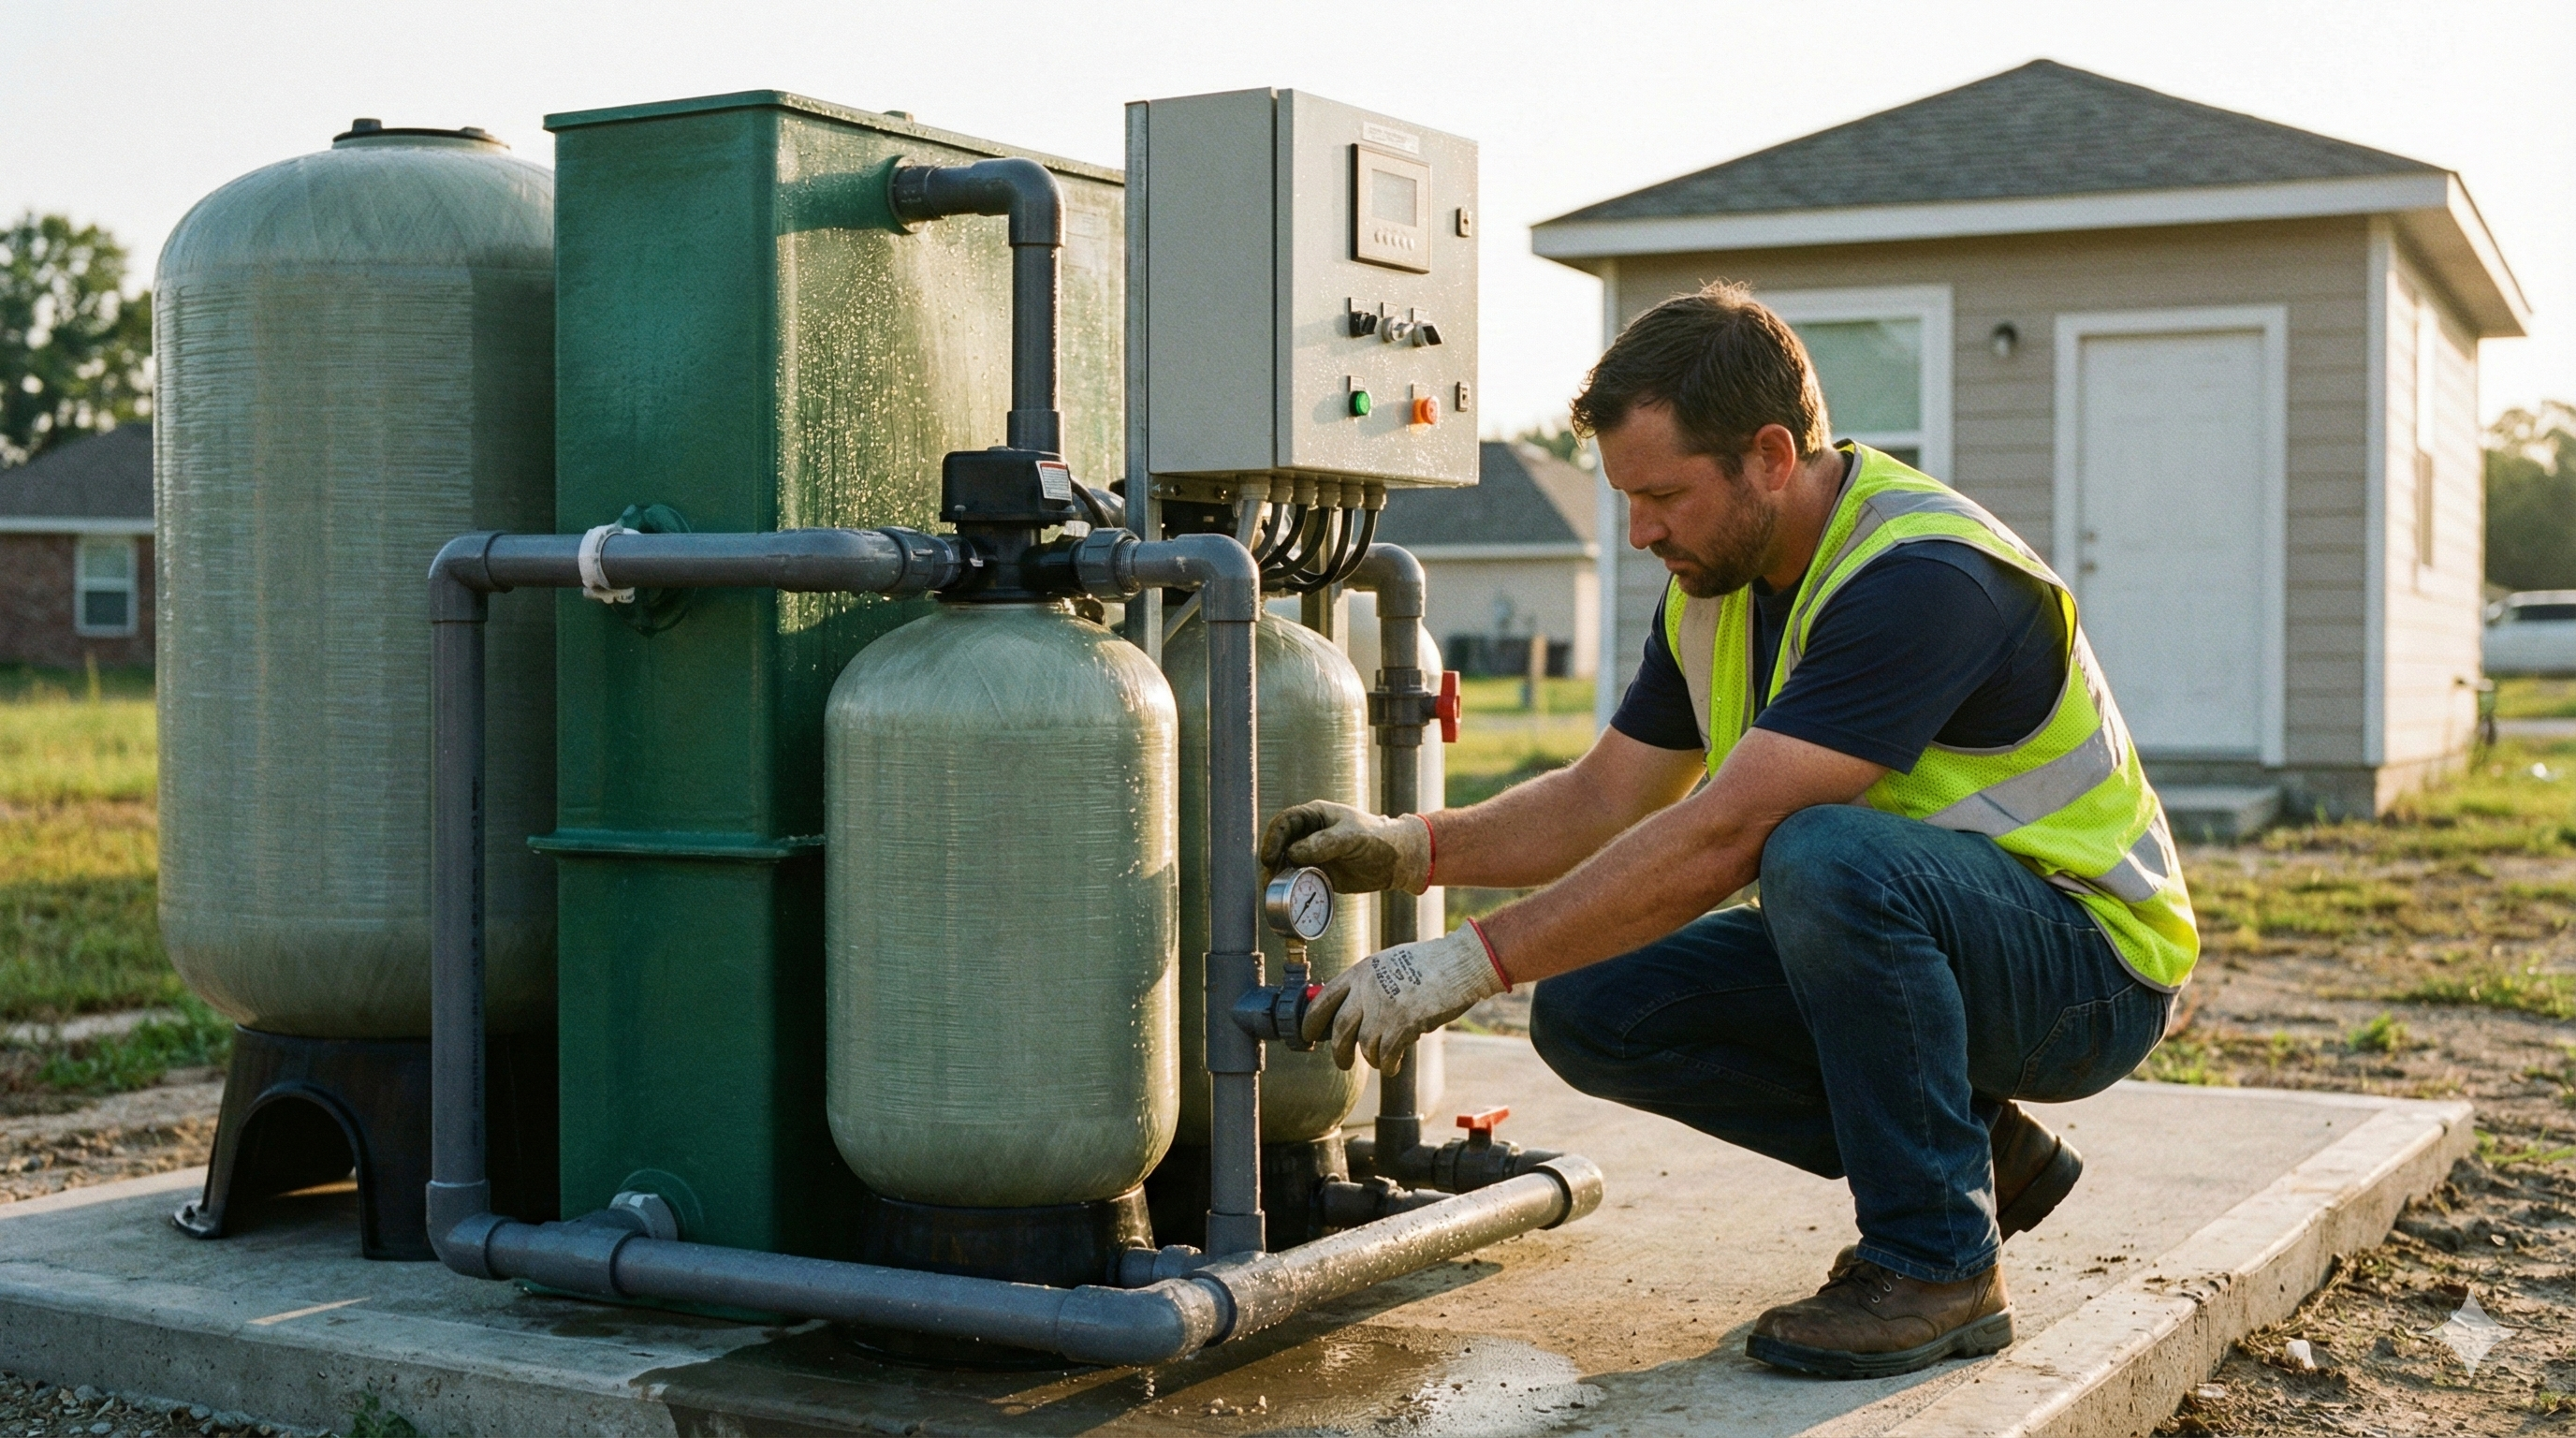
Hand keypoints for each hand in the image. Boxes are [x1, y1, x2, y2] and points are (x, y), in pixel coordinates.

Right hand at [1259, 800, 1431, 894]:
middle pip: (1280, 845)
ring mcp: (1312, 855)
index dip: (1273, 839)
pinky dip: (1290, 889)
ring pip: (1285, 865)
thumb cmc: (1377, 839)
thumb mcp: (1352, 836)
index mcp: (1315, 816)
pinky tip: (1287, 898)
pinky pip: (1298, 880)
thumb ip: (1325, 842)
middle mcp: (1309, 834)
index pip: (1285, 823)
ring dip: (1278, 878)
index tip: (1268, 857)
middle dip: (1272, 862)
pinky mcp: (1318, 873)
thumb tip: (1294, 854)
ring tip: (1273, 892)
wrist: (1396, 861)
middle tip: (1269, 881)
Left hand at [1302, 922, 1508, 1072]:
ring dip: (1372, 1059)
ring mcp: (1383, 1007)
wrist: (1460, 963)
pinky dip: (1388, 1065)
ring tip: (1380, 1062)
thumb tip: (1355, 1011)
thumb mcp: (1390, 963)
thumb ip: (1370, 984)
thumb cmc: (1431, 963)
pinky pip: (1387, 1055)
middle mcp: (1367, 989)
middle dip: (1338, 1051)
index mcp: (1362, 971)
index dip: (1311, 1020)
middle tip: (1342, 1062)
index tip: (1308, 1034)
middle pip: (1339, 1029)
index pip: (1324, 998)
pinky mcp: (1403, 1024)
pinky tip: (1393, 1066)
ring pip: (1364, 1046)